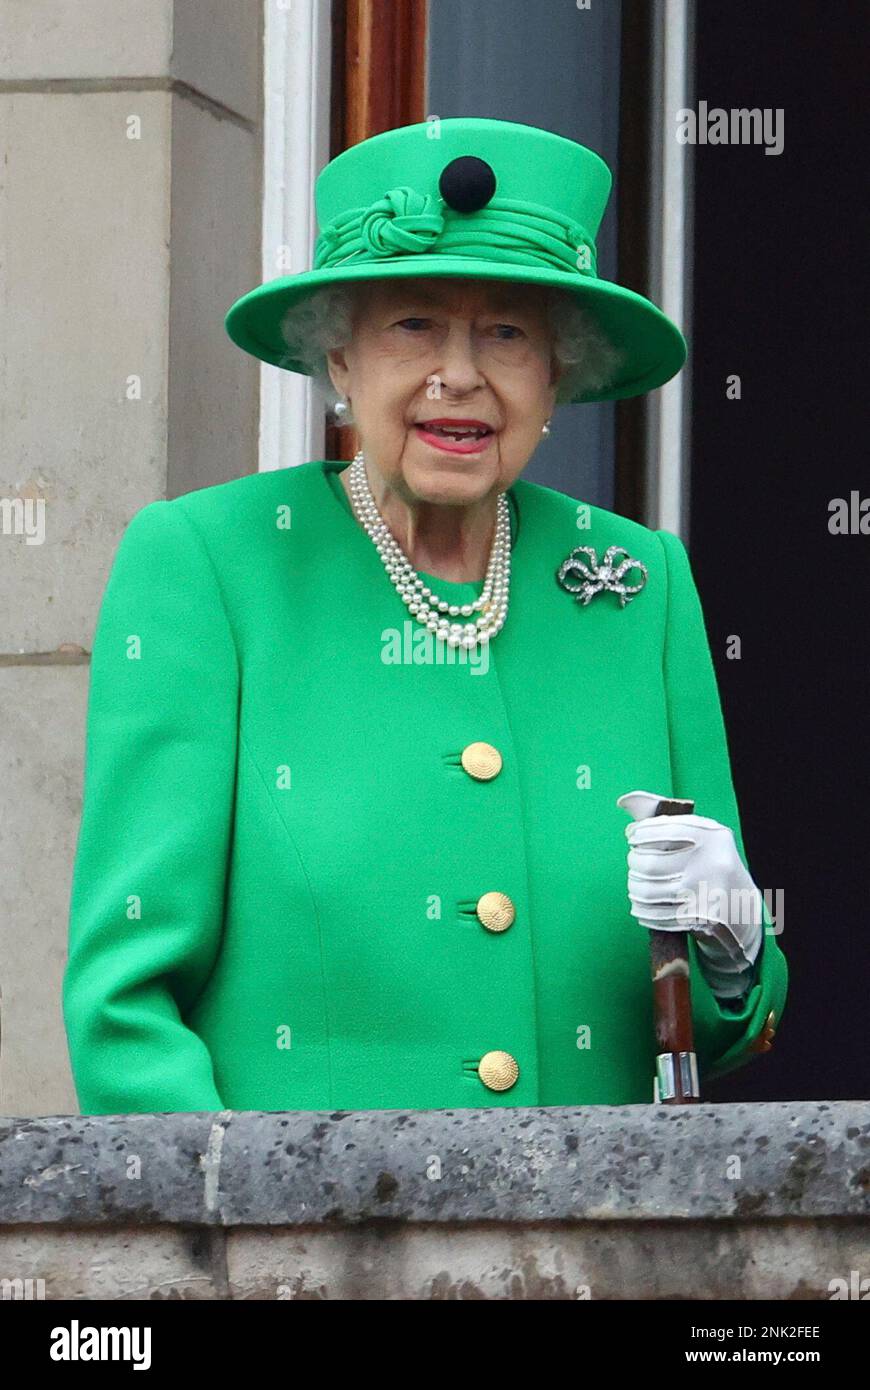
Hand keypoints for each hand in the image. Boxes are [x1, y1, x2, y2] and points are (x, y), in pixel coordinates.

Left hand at [616, 789, 762, 993]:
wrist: (743, 906)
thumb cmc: (714, 865)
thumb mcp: (704, 838)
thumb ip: (670, 823)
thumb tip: (625, 808)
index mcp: (712, 837)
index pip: (663, 830)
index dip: (640, 832)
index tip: (632, 836)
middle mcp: (710, 863)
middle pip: (650, 863)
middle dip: (634, 862)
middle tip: (634, 862)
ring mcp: (705, 893)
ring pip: (649, 891)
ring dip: (635, 887)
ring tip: (635, 883)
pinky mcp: (699, 918)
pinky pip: (656, 915)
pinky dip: (642, 911)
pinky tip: (641, 905)